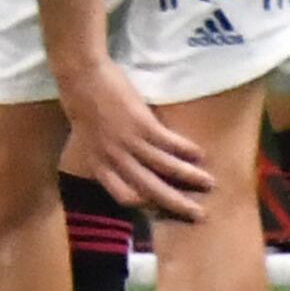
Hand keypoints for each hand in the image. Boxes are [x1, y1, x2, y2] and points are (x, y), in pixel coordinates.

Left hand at [55, 61, 213, 220]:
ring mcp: (129, 142)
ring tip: (208, 182)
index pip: (124, 196)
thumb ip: (105, 154)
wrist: (81, 76)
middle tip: (198, 214)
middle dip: (176, 203)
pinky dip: (186, 149)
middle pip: (150, 189)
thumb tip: (125, 162)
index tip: (159, 207)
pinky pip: (169, 142)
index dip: (144, 205)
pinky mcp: (142, 124)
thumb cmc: (81, 104)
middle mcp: (114, 159)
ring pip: (164, 167)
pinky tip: (199, 153)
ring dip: (189, 176)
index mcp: (98, 165)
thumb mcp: (87, 138)